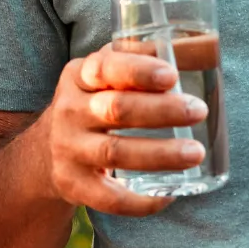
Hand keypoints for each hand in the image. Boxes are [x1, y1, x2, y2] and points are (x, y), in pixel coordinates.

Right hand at [36, 44, 206, 218]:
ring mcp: (69, 149)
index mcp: (80, 76)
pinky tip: (169, 194)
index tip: (172, 76)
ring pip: (116, 153)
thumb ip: (142, 57)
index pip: (105, 68)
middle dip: (161, 111)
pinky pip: (110, 198)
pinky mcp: (73, 184)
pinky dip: (141, 201)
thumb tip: (204, 46)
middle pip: (116, 110)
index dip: (138, 71)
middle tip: (198, 111)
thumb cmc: (93, 103)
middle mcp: (69, 110)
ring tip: (196, 152)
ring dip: (160, 154)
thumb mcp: (104, 75)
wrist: (45, 152)